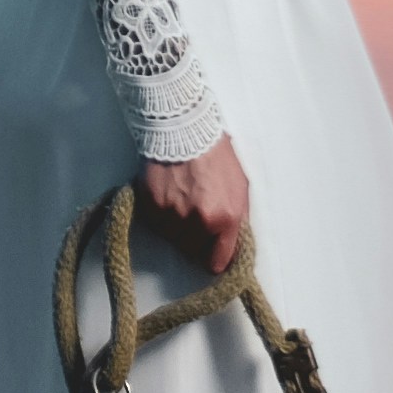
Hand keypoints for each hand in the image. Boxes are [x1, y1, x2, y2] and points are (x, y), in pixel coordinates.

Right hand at [140, 131, 250, 279]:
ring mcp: (172, 216)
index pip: (217, 262)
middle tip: (197, 213)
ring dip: (177, 227)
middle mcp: (198, 222)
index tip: (213, 252)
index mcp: (226, 218)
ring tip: (183, 199)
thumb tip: (232, 246)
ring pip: (173, 239)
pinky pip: (157, 224)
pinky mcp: (151, 207)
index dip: (215, 257)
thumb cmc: (217, 156)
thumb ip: (238, 220)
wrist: (186, 130)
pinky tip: (169, 194)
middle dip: (196, 238)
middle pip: (193, 252)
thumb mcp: (240, 188)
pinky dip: (162, 214)